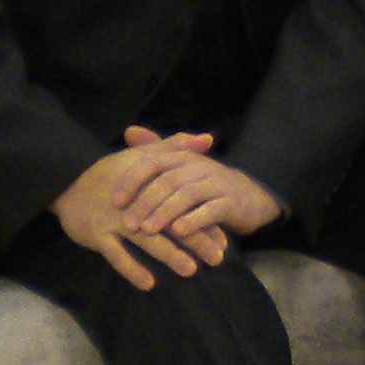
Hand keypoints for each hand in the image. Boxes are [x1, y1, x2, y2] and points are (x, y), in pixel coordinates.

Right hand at [51, 134, 240, 289]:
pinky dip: (132, 269)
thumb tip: (208, 139)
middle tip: (218, 258)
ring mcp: (114, 220)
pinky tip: (149, 284)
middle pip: (170, 222)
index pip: (183, 203)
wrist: (66, 184)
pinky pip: (116, 255)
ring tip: (190, 270)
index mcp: (149, 184)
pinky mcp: (97, 234)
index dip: (204, 221)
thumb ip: (175, 147)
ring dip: (169, 255)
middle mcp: (135, 203)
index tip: (224, 240)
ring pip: (147, 240)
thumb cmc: (109, 173)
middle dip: (196, 241)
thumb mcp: (142, 156)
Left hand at [111, 125, 285, 252]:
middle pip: (167, 181)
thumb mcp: (182, 166)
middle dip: (145, 203)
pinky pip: (211, 210)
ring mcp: (217, 183)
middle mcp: (199, 166)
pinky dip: (194, 221)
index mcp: (182, 157)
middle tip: (128, 223)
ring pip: (187, 195)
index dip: (132, 181)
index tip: (114, 201)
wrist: (250, 197)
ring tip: (148, 230)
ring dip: (165, 213)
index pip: (152, 162)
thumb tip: (129, 131)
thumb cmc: (206, 185)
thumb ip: (155, 151)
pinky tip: (179, 233)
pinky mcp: (231, 202)